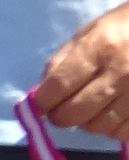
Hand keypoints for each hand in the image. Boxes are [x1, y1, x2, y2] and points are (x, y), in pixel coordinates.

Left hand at [30, 1, 128, 138]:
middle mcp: (119, 73)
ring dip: (88, 123)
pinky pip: (124, 132)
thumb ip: (63, 60)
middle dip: (61, 116)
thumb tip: (43, 91)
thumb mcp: (90, 32)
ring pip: (100, 126)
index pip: (59, 85)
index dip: (43, 101)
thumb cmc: (125, 26)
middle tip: (61, 111)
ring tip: (90, 110)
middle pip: (76, 112)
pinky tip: (113, 115)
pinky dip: (113, 129)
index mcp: (98, 49)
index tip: (40, 105)